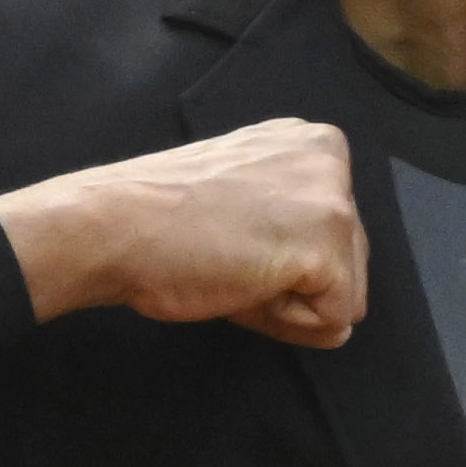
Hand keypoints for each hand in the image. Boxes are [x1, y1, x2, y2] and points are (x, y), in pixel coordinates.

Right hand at [0, 121, 364, 346]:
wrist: (115, 226)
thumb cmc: (164, 218)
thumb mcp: (247, 192)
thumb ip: (293, 215)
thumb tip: (331, 288)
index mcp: (313, 144)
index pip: (337, 235)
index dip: (285, 259)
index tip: (232, 238)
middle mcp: (332, 161)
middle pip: (350, 268)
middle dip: (293, 284)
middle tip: (228, 257)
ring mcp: (334, 202)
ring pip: (344, 299)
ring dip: (288, 304)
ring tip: (234, 268)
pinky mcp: (325, 250)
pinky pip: (331, 323)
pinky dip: (283, 323)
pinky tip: (240, 285)